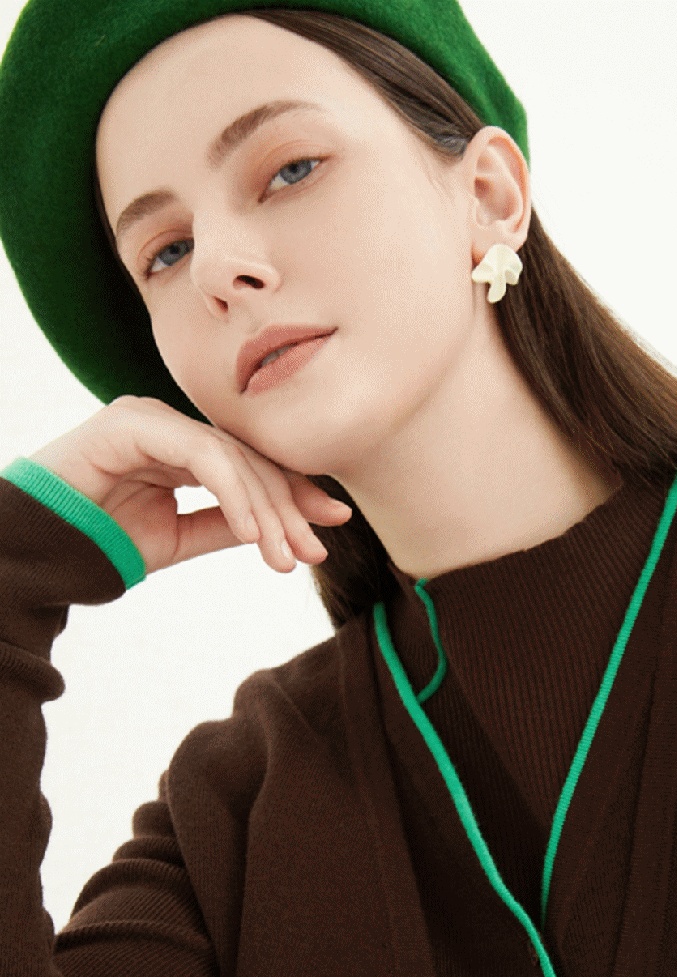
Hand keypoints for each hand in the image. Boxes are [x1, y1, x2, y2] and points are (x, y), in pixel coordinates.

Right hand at [27, 395, 352, 576]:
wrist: (43, 550)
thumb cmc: (101, 542)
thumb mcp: (180, 538)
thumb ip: (228, 525)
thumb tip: (286, 529)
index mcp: (181, 447)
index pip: (251, 465)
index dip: (294, 494)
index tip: (331, 527)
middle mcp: (170, 426)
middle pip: (249, 459)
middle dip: (288, 508)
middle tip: (313, 552)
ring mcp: (150, 418)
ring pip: (231, 456)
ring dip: (265, 509)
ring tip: (282, 556)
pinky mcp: (133, 423)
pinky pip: (201, 455)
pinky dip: (233, 493)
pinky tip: (253, 532)